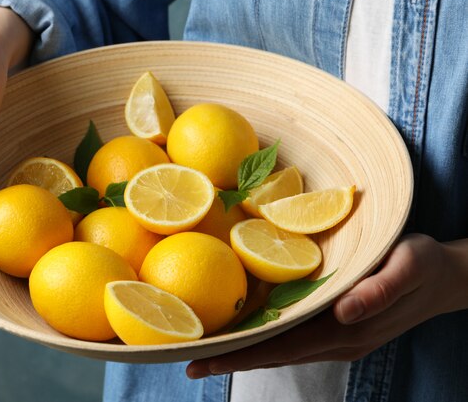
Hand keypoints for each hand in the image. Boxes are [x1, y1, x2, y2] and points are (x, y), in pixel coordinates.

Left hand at [186, 233, 467, 378]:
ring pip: (280, 350)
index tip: (202, 362)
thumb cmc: (424, 265)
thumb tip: (343, 311)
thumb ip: (379, 290)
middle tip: (187, 361)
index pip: (281, 348)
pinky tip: (245, 332)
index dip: (240, 356)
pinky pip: (292, 339)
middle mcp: (337, 340)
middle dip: (230, 360)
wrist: (446, 279)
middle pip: (273, 355)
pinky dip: (264, 340)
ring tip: (206, 349)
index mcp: (347, 329)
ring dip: (244, 352)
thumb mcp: (408, 266)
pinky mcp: (338, 329)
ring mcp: (337, 338)